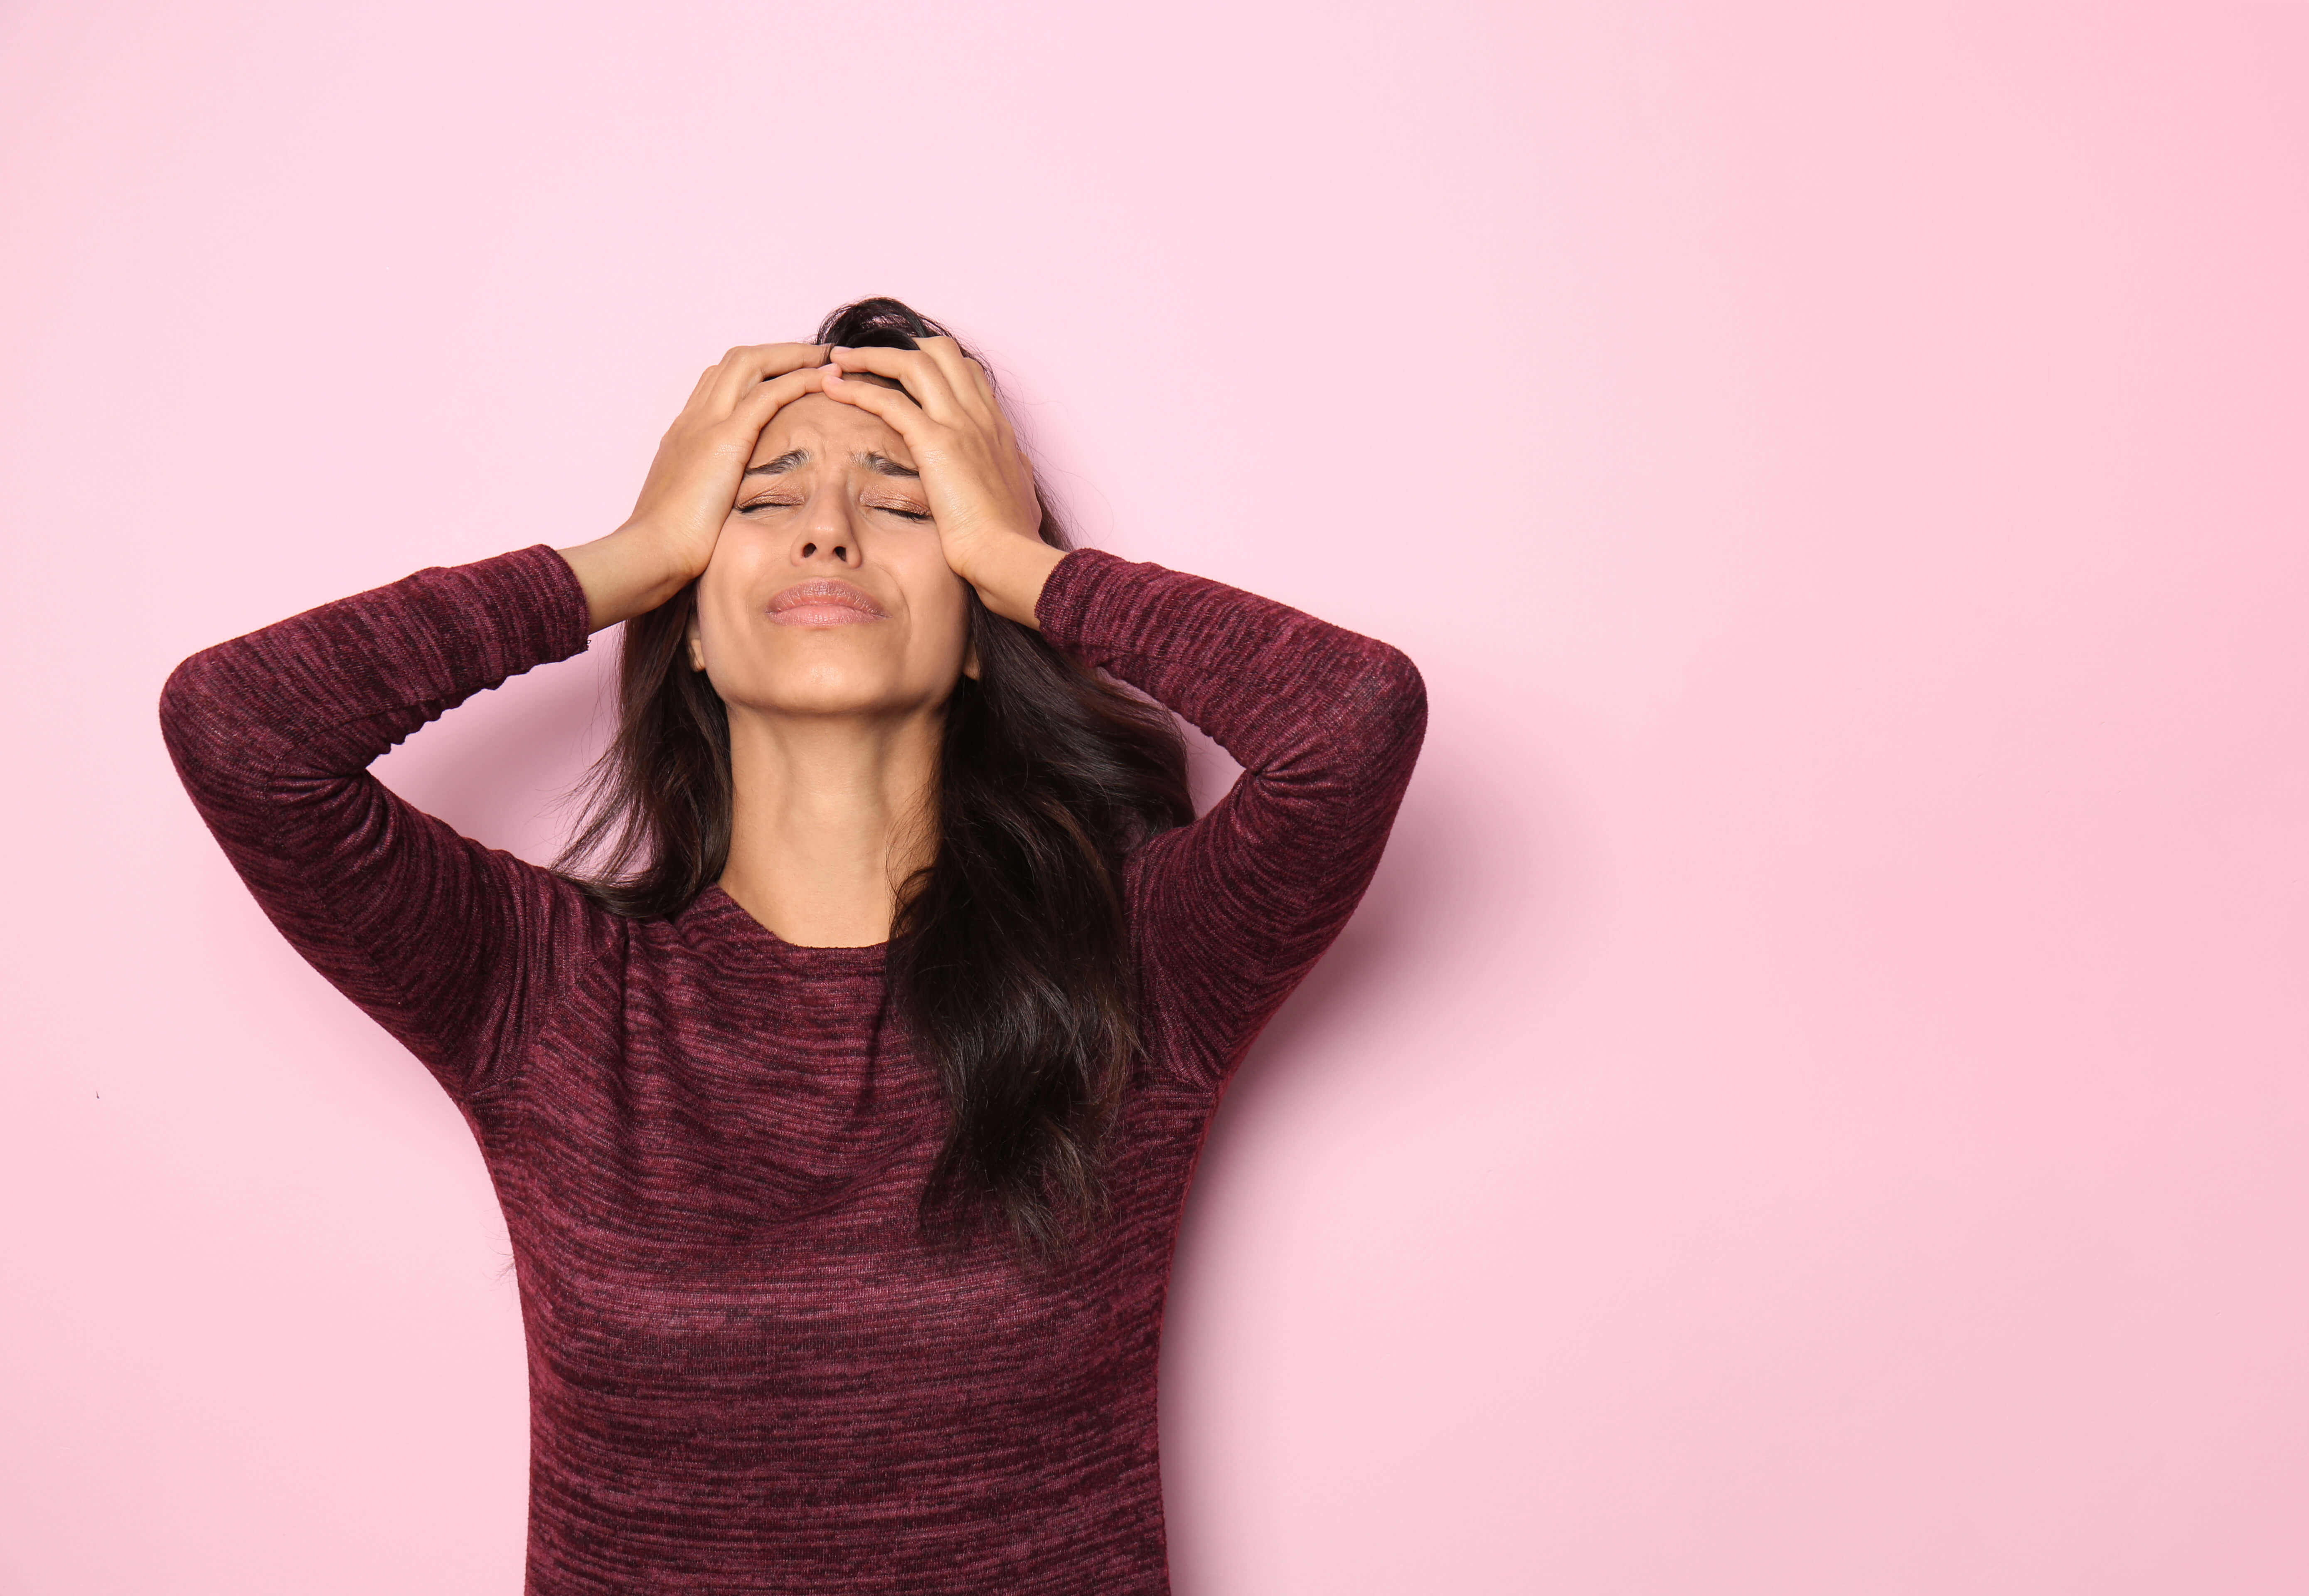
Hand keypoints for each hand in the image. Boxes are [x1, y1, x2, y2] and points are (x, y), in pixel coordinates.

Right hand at [624, 342, 831, 578]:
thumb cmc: (672, 542)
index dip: (759, 371)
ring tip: (828, 358)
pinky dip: (797, 380)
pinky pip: (766, 395)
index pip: (722, 381)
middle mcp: (694, 418)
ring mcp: (705, 423)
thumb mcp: (695, 504)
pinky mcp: (723, 440)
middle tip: (818, 355)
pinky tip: (824, 379)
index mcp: (687, 432)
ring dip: (792, 356)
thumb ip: (712, 490)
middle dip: (780, 352)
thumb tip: (732, 502)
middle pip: (737, 361)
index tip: (792, 374)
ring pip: (750, 364)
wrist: (651, 551)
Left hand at [820, 339, 1060, 621]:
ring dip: (871, 356)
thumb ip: (1011, 469)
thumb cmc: (1009, 538)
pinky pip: (889, 399)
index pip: (966, 372)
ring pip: (913, 363)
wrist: (1007, 555)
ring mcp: (959, 423)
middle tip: (866, 357)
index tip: (904, 372)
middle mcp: (979, 415)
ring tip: (840, 359)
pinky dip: (857, 387)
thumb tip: (1011, 465)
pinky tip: (833, 388)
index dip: (934, 363)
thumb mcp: (1019, 492)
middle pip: (941, 352)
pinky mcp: (936, 441)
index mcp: (997, 427)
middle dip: (901, 346)